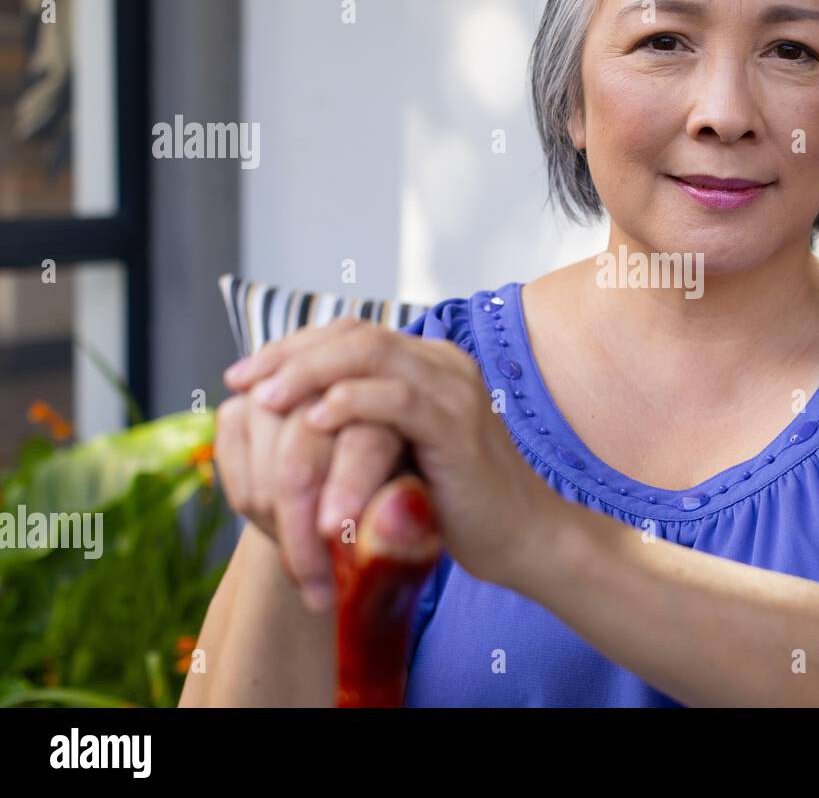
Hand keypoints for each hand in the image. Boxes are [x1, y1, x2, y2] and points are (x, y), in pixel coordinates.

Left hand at [223, 316, 558, 587]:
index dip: (294, 347)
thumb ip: (366, 423)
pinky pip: (397, 400)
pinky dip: (351, 403)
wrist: (521, 539)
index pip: (352, 332)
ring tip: (266, 399)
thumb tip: (296, 413)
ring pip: (371, 355)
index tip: (246, 374)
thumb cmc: (456, 503)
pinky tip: (315, 420)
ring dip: (309, 373)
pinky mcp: (459, 427)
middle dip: (291, 355)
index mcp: (431, 364)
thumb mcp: (402, 450)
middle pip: (356, 334)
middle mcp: (445, 365)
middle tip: (244, 381)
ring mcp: (456, 391)